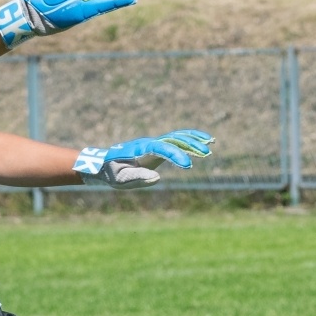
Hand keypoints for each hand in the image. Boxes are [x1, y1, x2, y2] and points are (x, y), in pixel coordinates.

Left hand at [74, 129, 213, 188]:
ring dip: (194, 139)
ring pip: (177, 137)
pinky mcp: (158, 148)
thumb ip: (137, 177)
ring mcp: (154, 144)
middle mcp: (149, 142)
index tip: (188, 165)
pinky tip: (202, 143)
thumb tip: (158, 177)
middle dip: (190, 144)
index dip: (176, 155)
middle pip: (173, 139)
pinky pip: (176, 141)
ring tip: (211, 141)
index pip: (162, 148)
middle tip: (207, 152)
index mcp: (140, 149)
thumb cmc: (111, 172)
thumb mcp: (120, 179)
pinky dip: (189, 140)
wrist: (103, 164)